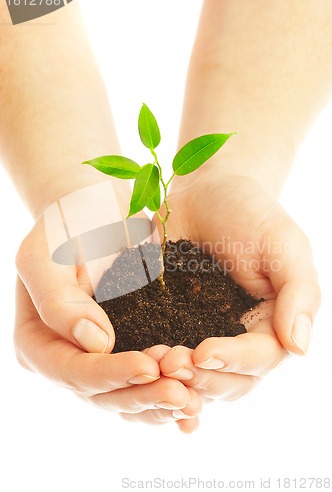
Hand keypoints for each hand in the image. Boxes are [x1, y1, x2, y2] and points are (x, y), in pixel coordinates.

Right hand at [14, 216, 200, 431]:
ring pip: (128, 397)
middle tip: (182, 395)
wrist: (92, 213)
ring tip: (195, 401)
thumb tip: (96, 343)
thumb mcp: (46, 256)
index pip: (72, 371)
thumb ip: (60, 300)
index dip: (109, 375)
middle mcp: (68, 359)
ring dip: (161, 403)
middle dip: (143, 397)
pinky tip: (198, 400)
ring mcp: (99, 359)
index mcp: (38, 343)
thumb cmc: (63, 227)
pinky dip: (170, 393)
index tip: (149, 367)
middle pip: (102, 395)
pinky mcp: (129, 350)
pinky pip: (147, 382)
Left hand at [153, 173, 319, 400]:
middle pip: (228, 380)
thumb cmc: (251, 212)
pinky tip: (135, 359)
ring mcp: (202, 332)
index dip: (233, 362)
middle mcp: (238, 336)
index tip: (204, 353)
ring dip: (175, 379)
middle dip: (200, 378)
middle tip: (170, 363)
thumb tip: (299, 347)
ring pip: (195, 377)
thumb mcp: (284, 244)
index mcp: (271, 323)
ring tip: (152, 362)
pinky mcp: (170, 322)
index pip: (260, 358)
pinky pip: (163, 351)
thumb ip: (299, 293)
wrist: (206, 190)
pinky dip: (152, 364)